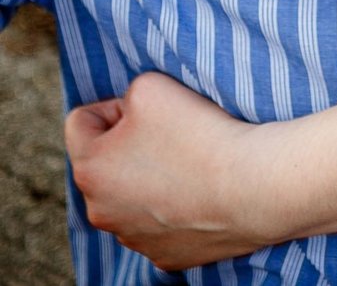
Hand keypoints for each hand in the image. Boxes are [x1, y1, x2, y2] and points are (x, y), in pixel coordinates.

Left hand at [65, 72, 271, 269]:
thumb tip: (129, 116)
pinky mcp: (165, 256)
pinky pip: (160, 221)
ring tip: (190, 162)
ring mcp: (133, 239)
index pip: (80, 122)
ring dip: (151, 176)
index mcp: (90, 169)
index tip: (148, 110)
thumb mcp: (150, 86)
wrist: (250, 187)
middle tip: (171, 133)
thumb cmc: (197, 132)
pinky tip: (200, 192)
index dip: (114, 105)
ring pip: (131, 195)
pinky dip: (174, 205)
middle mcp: (101, 211)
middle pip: (105, 162)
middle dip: (129, 144)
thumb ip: (126, 95)